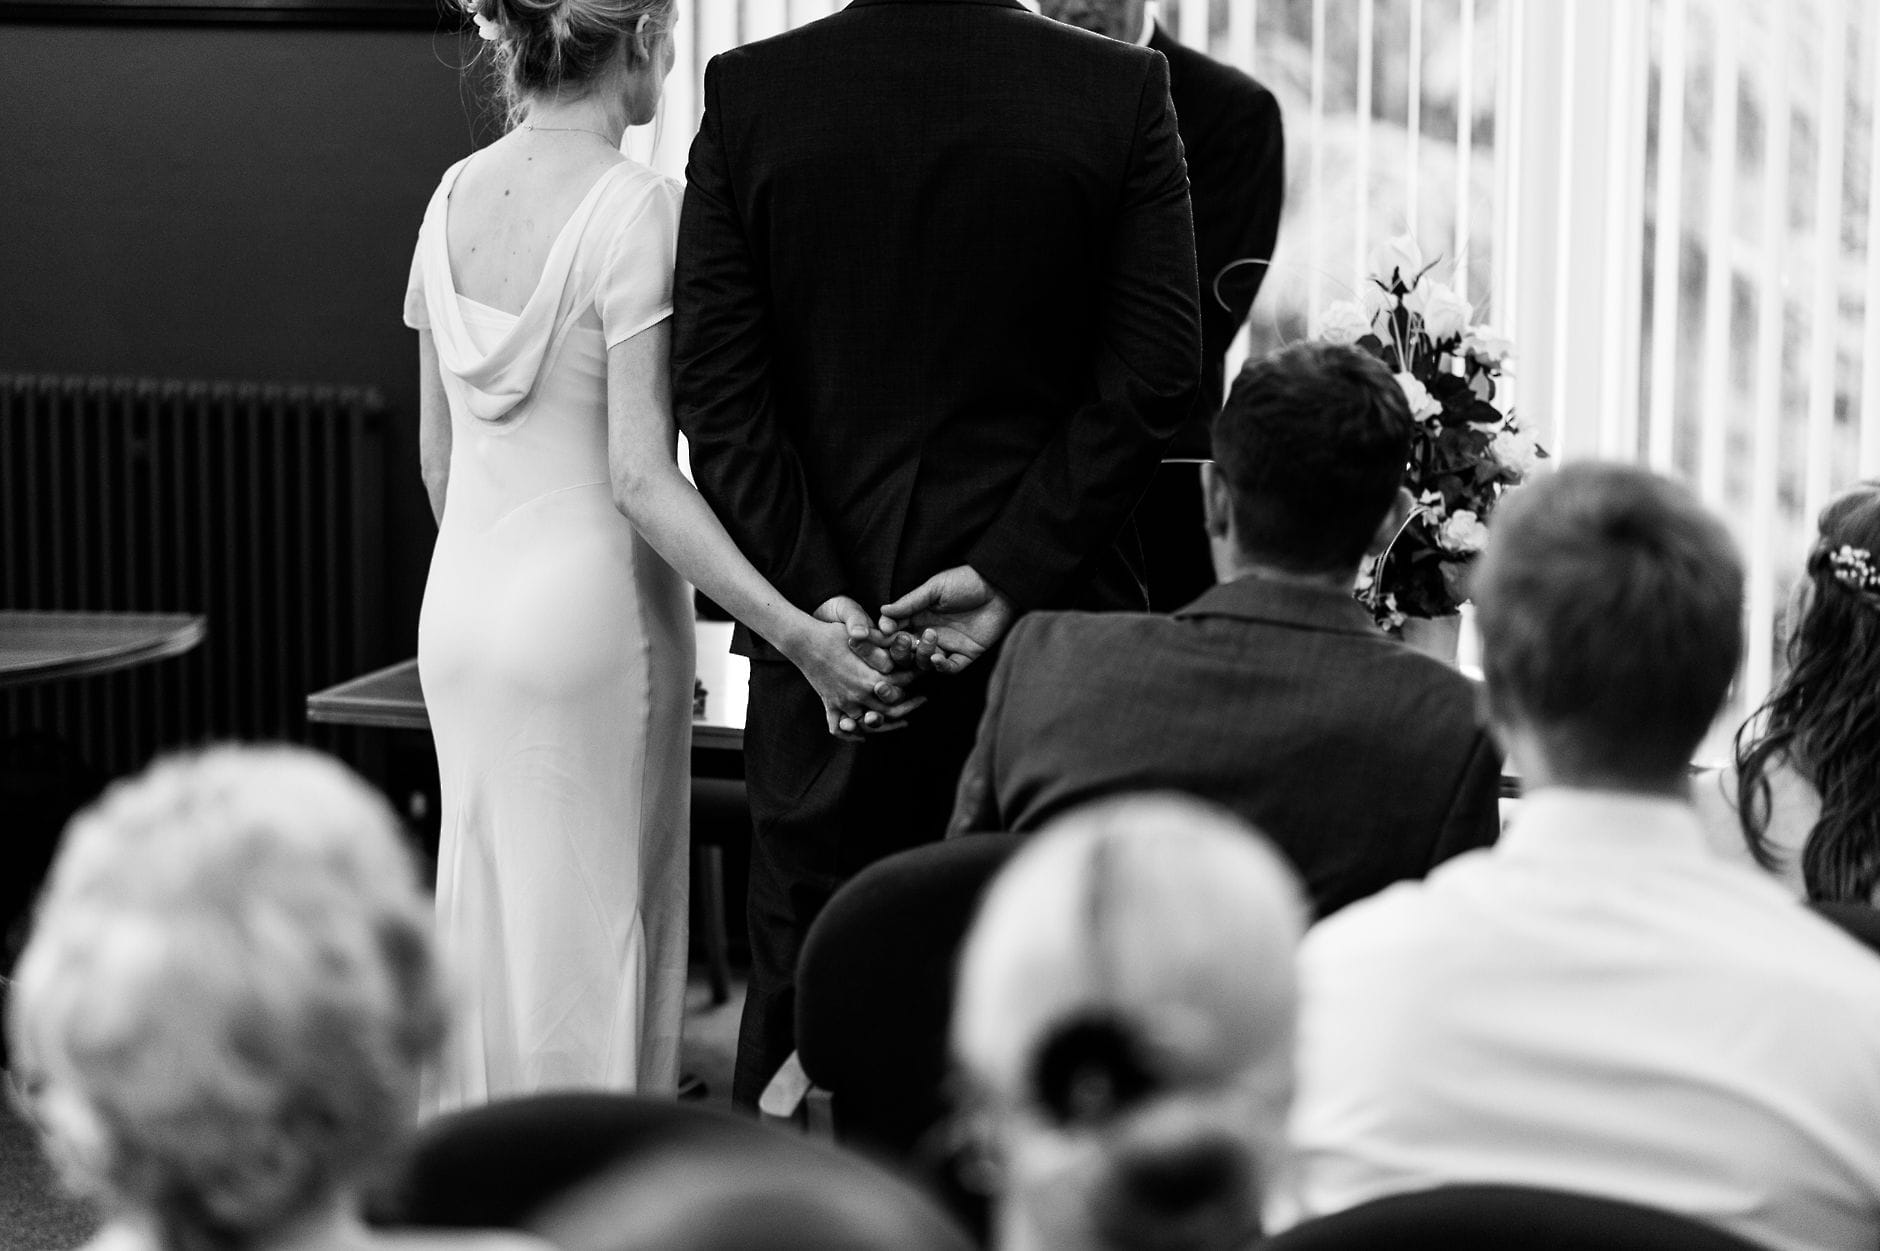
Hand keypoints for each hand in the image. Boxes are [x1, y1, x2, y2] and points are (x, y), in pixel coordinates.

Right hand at [797, 605, 923, 738]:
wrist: (802, 640)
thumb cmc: (834, 633)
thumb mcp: (864, 634)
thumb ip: (887, 641)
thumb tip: (908, 640)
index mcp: (870, 678)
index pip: (902, 684)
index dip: (915, 677)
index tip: (923, 673)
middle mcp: (859, 695)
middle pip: (892, 710)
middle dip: (910, 705)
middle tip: (922, 700)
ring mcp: (843, 703)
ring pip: (869, 724)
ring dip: (886, 724)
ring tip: (902, 719)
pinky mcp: (830, 705)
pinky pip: (840, 728)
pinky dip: (852, 734)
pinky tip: (863, 733)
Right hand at [878, 566, 1015, 675]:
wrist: (1000, 587)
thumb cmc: (967, 581)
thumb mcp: (935, 588)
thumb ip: (909, 602)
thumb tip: (882, 611)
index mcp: (919, 615)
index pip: (896, 630)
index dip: (887, 634)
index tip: (883, 632)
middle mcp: (929, 633)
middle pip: (906, 651)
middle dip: (900, 648)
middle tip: (903, 639)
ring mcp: (947, 645)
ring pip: (924, 662)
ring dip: (922, 654)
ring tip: (929, 638)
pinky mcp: (965, 655)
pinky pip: (949, 668)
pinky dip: (941, 667)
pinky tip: (938, 657)